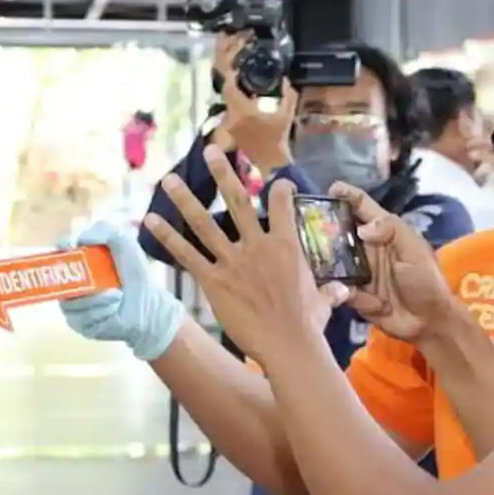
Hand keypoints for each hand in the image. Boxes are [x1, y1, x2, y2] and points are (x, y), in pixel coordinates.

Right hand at [58, 221, 185, 360]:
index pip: (59, 254)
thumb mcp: (126, 247)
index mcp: (79, 264)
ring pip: (70, 300)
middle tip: (96, 277)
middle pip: (58, 279)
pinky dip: (100, 311)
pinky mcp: (79, 324)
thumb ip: (107, 232)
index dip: (62, 249)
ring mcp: (73, 306)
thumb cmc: (136, 277)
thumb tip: (80, 238)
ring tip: (117, 295)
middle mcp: (71, 285)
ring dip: (96, 298)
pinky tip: (114, 309)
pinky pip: (80, 317)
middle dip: (80, 277)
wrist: (150, 309)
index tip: (71, 247)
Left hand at [143, 145, 346, 364]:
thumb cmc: (308, 325)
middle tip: (210, 149)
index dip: (280, 187)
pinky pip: (186, 255)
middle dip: (223, 173)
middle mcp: (258, 246)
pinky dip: (167, 238)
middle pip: (237, 201)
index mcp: (287, 246)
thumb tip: (343, 289)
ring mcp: (233, 262)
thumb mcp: (324, 301)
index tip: (278, 180)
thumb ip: (330, 290)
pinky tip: (150, 222)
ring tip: (169, 179)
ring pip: (204, 223)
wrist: (288, 346)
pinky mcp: (214, 282)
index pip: (282, 203)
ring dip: (185, 199)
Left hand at [215, 33, 297, 171]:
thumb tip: (285, 79)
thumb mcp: (287, 114)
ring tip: (248, 91)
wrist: (272, 165)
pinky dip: (237, 109)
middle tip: (245, 77)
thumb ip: (287, 94)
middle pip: (227, 95)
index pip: (229, 86)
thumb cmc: (279, 139)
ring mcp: (229, 127)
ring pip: (228, 105)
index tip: (238, 68)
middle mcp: (231, 117)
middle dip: (235, 84)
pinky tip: (248, 108)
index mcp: (242, 110)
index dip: (232, 74)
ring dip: (236, 97)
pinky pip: (231, 115)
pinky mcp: (231, 134)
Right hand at [330, 182, 456, 341]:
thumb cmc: (426, 280)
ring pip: (334, 261)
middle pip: (340, 233)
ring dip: (327, 263)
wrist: (429, 322)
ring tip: (317, 263)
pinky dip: (346, 293)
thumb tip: (361, 229)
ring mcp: (360, 272)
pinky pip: (340, 289)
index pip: (362, 207)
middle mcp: (367, 249)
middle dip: (325, 229)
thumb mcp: (413, 249)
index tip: (330, 189)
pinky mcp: (355, 294)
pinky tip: (362, 298)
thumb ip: (391, 230)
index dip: (347, 196)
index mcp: (384, 232)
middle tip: (306, 229)